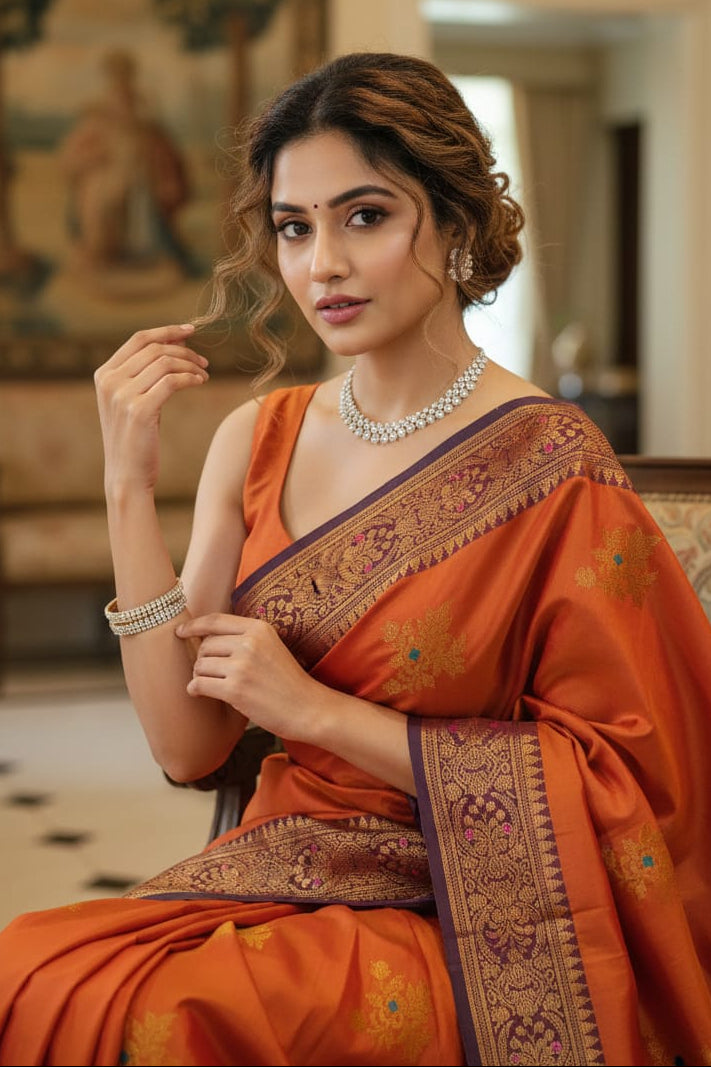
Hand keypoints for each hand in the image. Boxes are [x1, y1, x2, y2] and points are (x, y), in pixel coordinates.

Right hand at [94, 323, 208, 493]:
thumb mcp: (132, 401)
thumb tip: (173, 342)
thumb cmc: (135, 439)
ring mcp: (122, 396)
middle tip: (204, 361)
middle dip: (184, 350)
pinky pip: (172, 382)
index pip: (138, 339)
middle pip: (155, 349)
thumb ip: (143, 374)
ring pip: (165, 363)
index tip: (191, 331)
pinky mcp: (140, 411)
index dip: (167, 331)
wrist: (127, 476)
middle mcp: (109, 382)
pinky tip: (200, 382)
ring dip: (190, 364)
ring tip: (204, 374)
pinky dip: (190, 378)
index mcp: (104, 375)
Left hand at [175, 614, 325, 743]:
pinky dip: (195, 690)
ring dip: (200, 676)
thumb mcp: (271, 647)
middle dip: (203, 660)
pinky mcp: (235, 690)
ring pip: (200, 665)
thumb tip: (206, 638)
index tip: (181, 631)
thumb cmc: (288, 681)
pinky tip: (200, 694)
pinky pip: (199, 685)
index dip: (194, 625)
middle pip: (205, 645)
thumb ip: (245, 638)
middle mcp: (249, 643)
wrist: (308, 708)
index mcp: (259, 628)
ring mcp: (242, 666)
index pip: (216, 620)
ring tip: (212, 685)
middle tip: (210, 673)